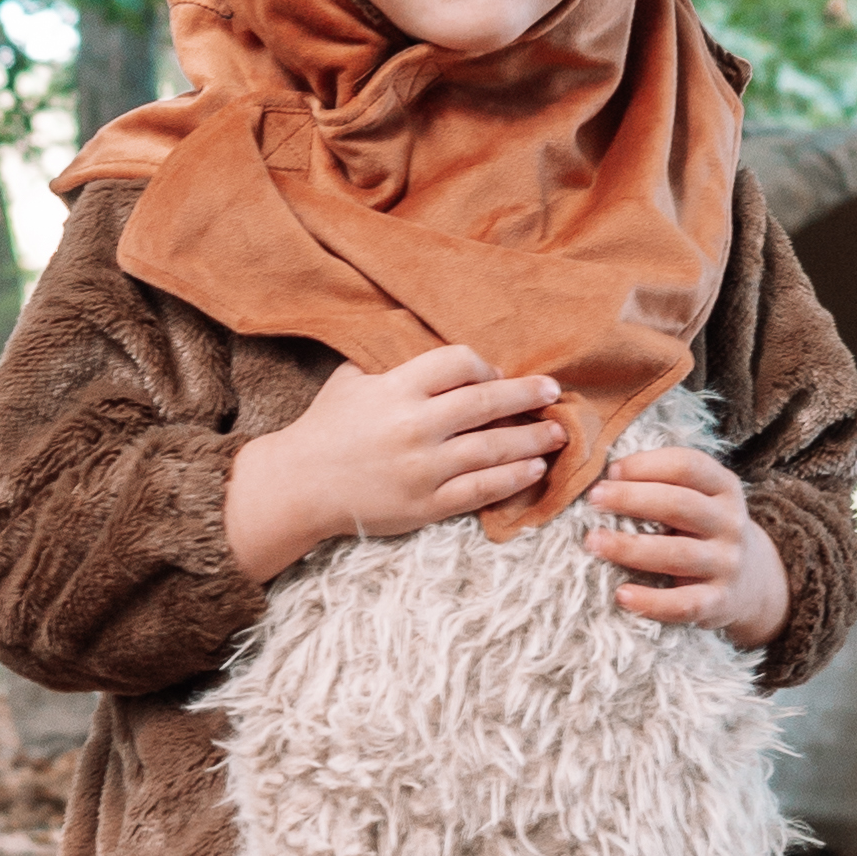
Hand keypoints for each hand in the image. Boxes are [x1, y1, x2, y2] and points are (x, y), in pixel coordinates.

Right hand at [225, 344, 565, 582]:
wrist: (299, 486)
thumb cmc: (325, 429)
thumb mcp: (352, 380)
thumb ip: (394, 365)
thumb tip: (437, 351)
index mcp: (396, 389)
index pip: (458, 363)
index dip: (485, 365)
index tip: (496, 374)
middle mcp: (414, 426)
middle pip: (486, 402)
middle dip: (526, 396)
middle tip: (553, 393)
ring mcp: (423, 468)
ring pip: (493, 448)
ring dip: (532, 439)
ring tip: (557, 433)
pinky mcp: (426, 504)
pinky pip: (481, 489)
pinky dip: (512, 478)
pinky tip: (534, 469)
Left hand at [582, 451, 788, 641]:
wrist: (751, 582)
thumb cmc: (703, 530)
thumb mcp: (700, 498)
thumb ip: (665, 484)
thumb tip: (607, 479)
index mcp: (724, 488)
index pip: (688, 466)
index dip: (647, 465)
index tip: (611, 471)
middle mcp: (730, 523)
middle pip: (679, 505)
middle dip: (631, 499)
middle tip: (593, 499)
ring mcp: (727, 563)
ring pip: (678, 553)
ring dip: (630, 548)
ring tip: (593, 542)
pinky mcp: (720, 602)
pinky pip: (684, 604)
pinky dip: (652, 602)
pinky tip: (622, 594)